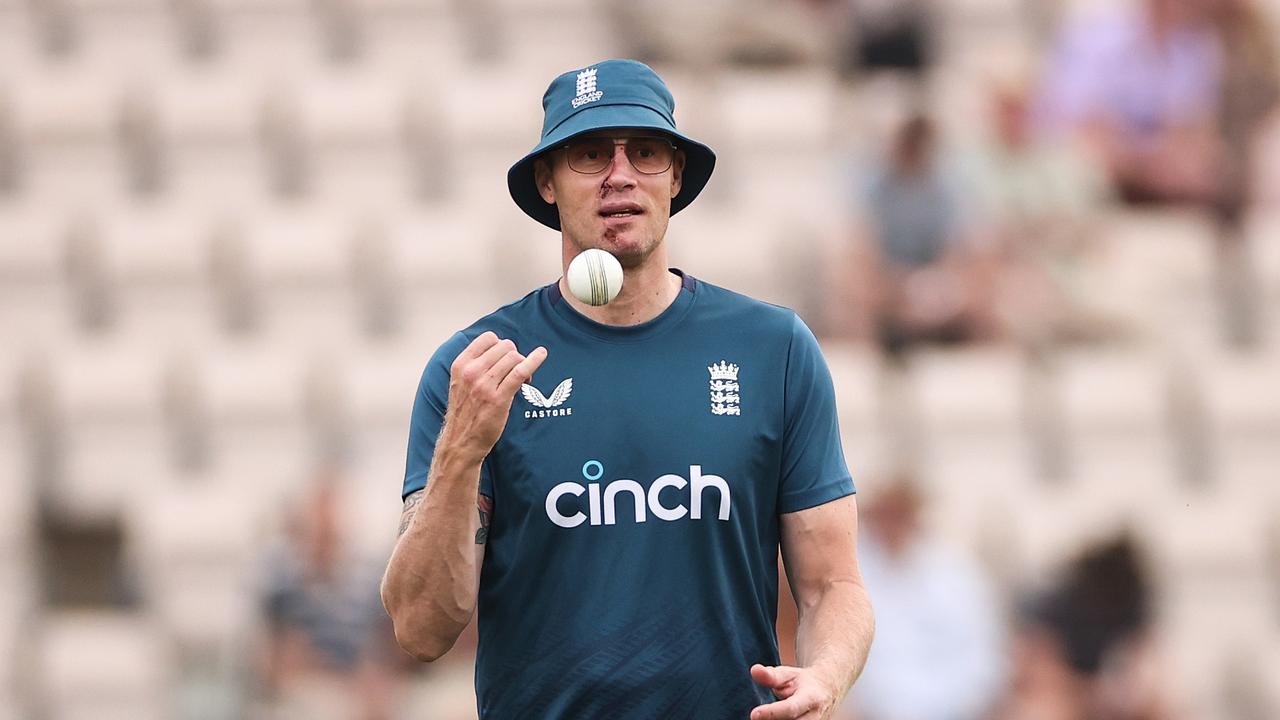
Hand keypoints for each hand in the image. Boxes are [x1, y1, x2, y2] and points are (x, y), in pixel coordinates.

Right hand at [441, 331, 546, 461]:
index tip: (506, 359)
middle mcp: (471, 372)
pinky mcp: (498, 398)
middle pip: (505, 346)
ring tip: (524, 379)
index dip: (502, 345)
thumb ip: (475, 365)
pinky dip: (534, 360)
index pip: (488, 338)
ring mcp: (484, 385)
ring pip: (514, 357)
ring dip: (524, 364)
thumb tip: (501, 350)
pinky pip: (520, 371)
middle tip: (516, 372)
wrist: (461, 442)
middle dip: (515, 356)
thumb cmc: (465, 413)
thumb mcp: (461, 382)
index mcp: (461, 365)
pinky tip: (542, 355)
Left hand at [749, 663, 838, 719]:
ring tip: (765, 716)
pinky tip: (772, 719)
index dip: (772, 713)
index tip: (754, 714)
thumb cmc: (802, 682)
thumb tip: (755, 670)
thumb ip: (771, 675)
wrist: (825, 690)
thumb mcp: (788, 674)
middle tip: (756, 717)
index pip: (791, 709)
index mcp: (811, 697)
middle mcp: (815, 716)